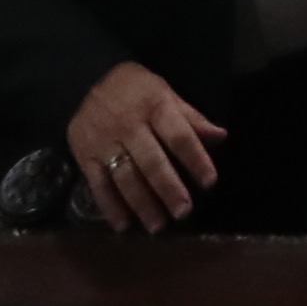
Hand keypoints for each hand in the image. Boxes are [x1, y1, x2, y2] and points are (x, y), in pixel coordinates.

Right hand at [63, 57, 228, 231]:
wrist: (85, 79)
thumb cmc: (135, 90)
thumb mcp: (165, 93)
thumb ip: (191, 118)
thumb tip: (222, 137)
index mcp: (155, 106)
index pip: (179, 136)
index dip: (196, 159)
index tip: (210, 182)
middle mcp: (129, 125)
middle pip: (151, 162)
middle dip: (168, 189)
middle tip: (183, 213)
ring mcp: (104, 142)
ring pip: (125, 178)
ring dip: (142, 205)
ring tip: (158, 226)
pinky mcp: (85, 155)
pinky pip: (98, 185)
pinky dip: (110, 207)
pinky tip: (124, 225)